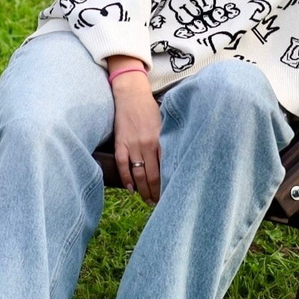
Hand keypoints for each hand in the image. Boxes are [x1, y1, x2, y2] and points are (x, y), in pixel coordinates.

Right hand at [106, 58, 161, 203]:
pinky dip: (126, 178)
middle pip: (153, 176)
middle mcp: (147, 144)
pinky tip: (131, 189)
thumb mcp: (165, 124)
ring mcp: (132, 144)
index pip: (167, 169)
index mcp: (161, 140)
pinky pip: (123, 165)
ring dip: (143, 189)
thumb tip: (177, 160)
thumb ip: (169, 141)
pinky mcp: (120, 143)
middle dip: (156, 192)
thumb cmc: (151, 108)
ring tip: (147, 200)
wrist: (131, 94)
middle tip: (159, 204)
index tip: (172, 195)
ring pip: (138, 174)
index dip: (168, 184)